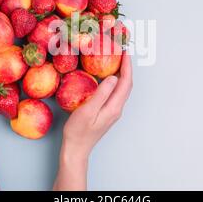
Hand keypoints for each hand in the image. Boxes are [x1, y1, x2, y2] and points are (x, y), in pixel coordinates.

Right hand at [54, 52, 132, 189]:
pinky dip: (115, 81)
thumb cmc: (78, 131)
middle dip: (126, 67)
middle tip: (121, 52)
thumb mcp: (88, 110)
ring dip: (121, 74)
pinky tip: (107, 76)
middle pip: (127, 85)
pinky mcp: (107, 112)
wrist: (76, 149)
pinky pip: (115, 93)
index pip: (126, 83)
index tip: (125, 52)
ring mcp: (112, 111)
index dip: (127, 66)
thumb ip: (102, 94)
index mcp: (114, 107)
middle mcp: (117, 109)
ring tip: (116, 60)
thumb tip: (113, 77)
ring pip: (122, 89)